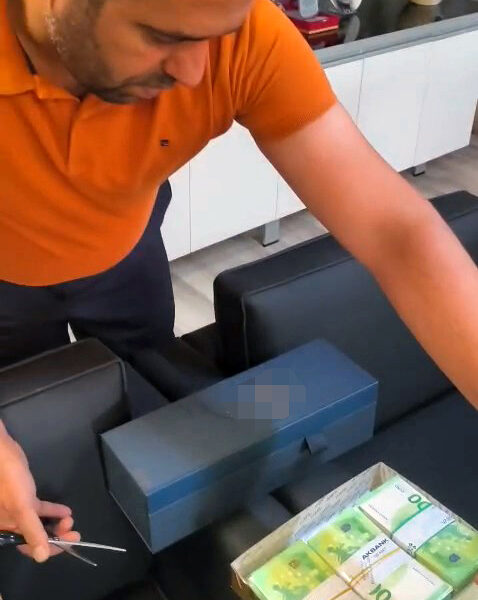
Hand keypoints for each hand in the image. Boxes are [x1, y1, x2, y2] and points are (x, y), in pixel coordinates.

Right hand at [0, 421, 79, 561]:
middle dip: (56, 535)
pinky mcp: (24, 496)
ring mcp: (18, 509)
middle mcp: (11, 523)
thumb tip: (42, 558)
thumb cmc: (10, 482)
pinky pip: (39, 508)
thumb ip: (32, 531)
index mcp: (7, 530)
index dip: (49, 548)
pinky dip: (52, 510)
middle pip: (36, 535)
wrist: (2, 454)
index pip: (30, 547)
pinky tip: (66, 510)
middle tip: (74, 531)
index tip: (70, 544)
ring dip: (55, 523)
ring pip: (39, 522)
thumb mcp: (22, 507)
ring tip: (71, 519)